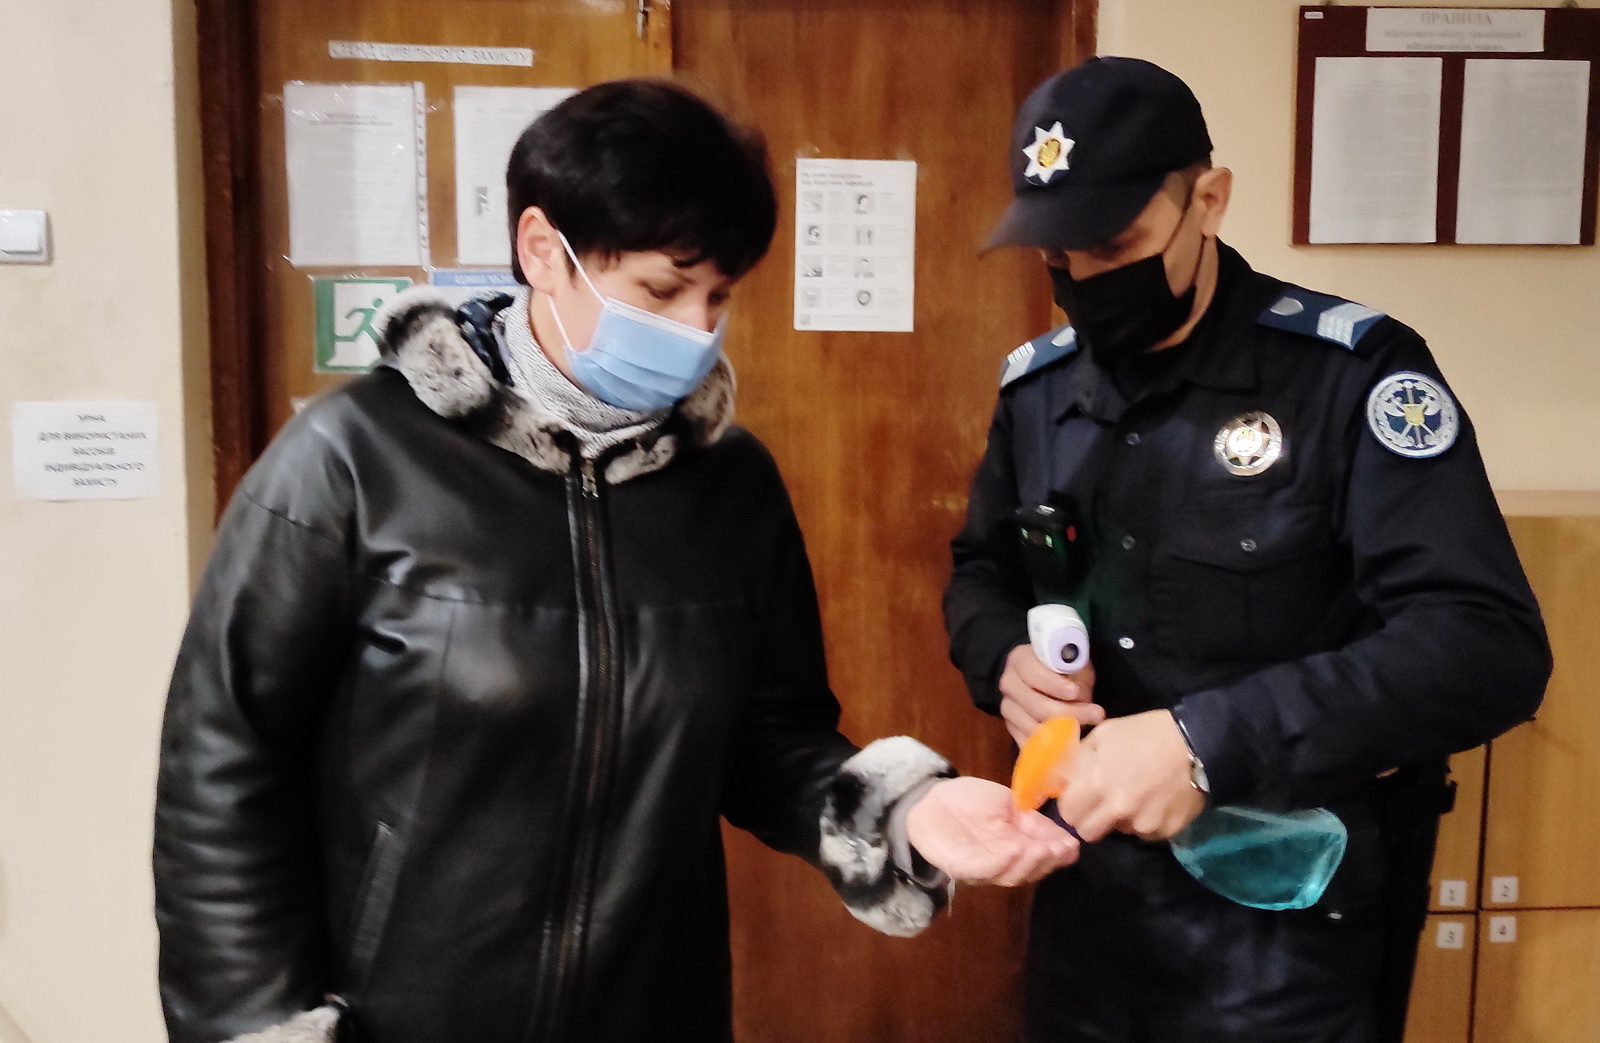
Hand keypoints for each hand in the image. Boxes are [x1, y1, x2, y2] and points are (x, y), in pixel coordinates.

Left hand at [904, 776, 1078, 885]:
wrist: (929, 795)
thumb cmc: (970, 801)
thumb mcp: (1011, 806)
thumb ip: (1036, 824)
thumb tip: (1071, 842)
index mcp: (1015, 851)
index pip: (1040, 860)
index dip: (1057, 855)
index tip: (1071, 845)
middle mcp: (999, 865)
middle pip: (1026, 873)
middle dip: (1044, 861)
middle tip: (1057, 848)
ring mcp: (979, 869)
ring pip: (1008, 875)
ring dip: (1027, 863)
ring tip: (1039, 848)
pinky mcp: (958, 866)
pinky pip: (982, 870)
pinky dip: (1001, 862)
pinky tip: (1015, 849)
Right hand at [999, 644, 1104, 746]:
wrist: (1043, 680)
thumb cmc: (1062, 669)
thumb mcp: (1072, 662)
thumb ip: (1075, 675)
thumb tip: (1081, 697)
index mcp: (1020, 660)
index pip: (1031, 673)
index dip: (1054, 684)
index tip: (1075, 692)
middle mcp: (1009, 684)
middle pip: (1035, 705)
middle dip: (1068, 713)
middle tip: (1096, 715)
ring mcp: (1008, 708)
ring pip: (1032, 728)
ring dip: (1062, 733)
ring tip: (1087, 731)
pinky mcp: (1012, 728)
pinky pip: (1028, 743)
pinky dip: (1049, 747)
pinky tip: (1069, 746)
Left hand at [1055, 710, 1205, 841]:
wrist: (1198, 743)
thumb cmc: (1146, 733)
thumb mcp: (1105, 734)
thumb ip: (1080, 758)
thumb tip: (1063, 779)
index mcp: (1097, 782)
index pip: (1068, 814)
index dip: (1071, 806)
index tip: (1079, 799)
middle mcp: (1118, 809)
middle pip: (1089, 833)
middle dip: (1090, 820)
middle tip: (1101, 804)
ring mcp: (1143, 824)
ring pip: (1120, 832)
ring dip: (1121, 820)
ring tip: (1136, 795)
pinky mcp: (1166, 831)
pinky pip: (1146, 833)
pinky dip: (1146, 821)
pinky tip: (1155, 801)